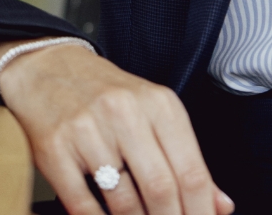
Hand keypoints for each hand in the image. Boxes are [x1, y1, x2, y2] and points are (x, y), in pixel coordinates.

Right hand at [0, 40, 234, 214]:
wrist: (50, 70)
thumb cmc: (109, 97)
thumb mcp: (155, 114)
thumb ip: (187, 160)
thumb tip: (220, 204)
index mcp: (160, 104)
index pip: (191, 170)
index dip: (201, 209)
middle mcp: (127, 113)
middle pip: (161, 187)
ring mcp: (89, 131)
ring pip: (124, 201)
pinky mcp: (56, 150)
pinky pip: (83, 204)